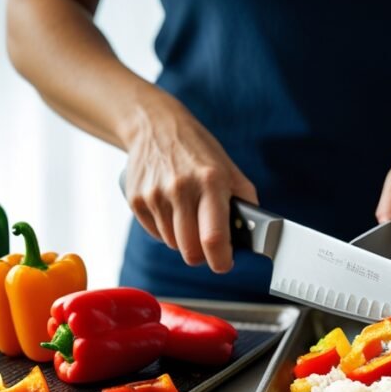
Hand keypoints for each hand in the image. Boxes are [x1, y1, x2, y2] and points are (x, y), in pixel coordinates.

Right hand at [121, 95, 257, 272]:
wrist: (155, 127)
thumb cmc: (199, 152)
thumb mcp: (230, 170)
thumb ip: (245, 203)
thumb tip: (254, 238)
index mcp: (210, 182)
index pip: (213, 237)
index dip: (221, 260)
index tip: (225, 264)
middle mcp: (181, 189)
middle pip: (190, 250)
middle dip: (203, 255)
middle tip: (210, 246)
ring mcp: (155, 195)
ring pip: (173, 245)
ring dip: (184, 240)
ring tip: (189, 216)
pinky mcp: (136, 200)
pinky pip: (156, 234)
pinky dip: (166, 230)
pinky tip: (172, 209)